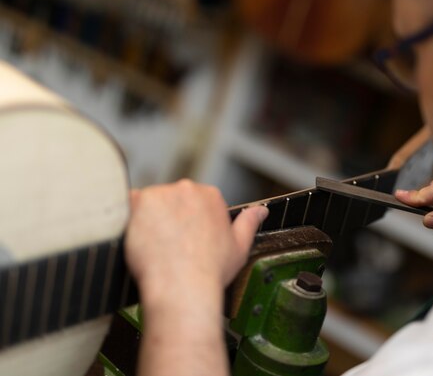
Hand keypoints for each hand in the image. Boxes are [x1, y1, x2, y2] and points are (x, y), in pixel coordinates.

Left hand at [126, 181, 267, 375]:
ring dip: (148, 219)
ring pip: (149, 203)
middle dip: (167, 218)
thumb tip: (261, 210)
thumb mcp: (240, 247)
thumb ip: (250, 222)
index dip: (186, 223)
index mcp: (210, 196)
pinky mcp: (138, 203)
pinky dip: (129, 221)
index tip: (183, 241)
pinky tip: (137, 240)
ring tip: (153, 246)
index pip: (192, 202)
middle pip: (170, 199)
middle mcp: (187, 189)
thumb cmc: (211, 272)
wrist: (183, 287)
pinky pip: (127, 206)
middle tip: (167, 246)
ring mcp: (161, 194)